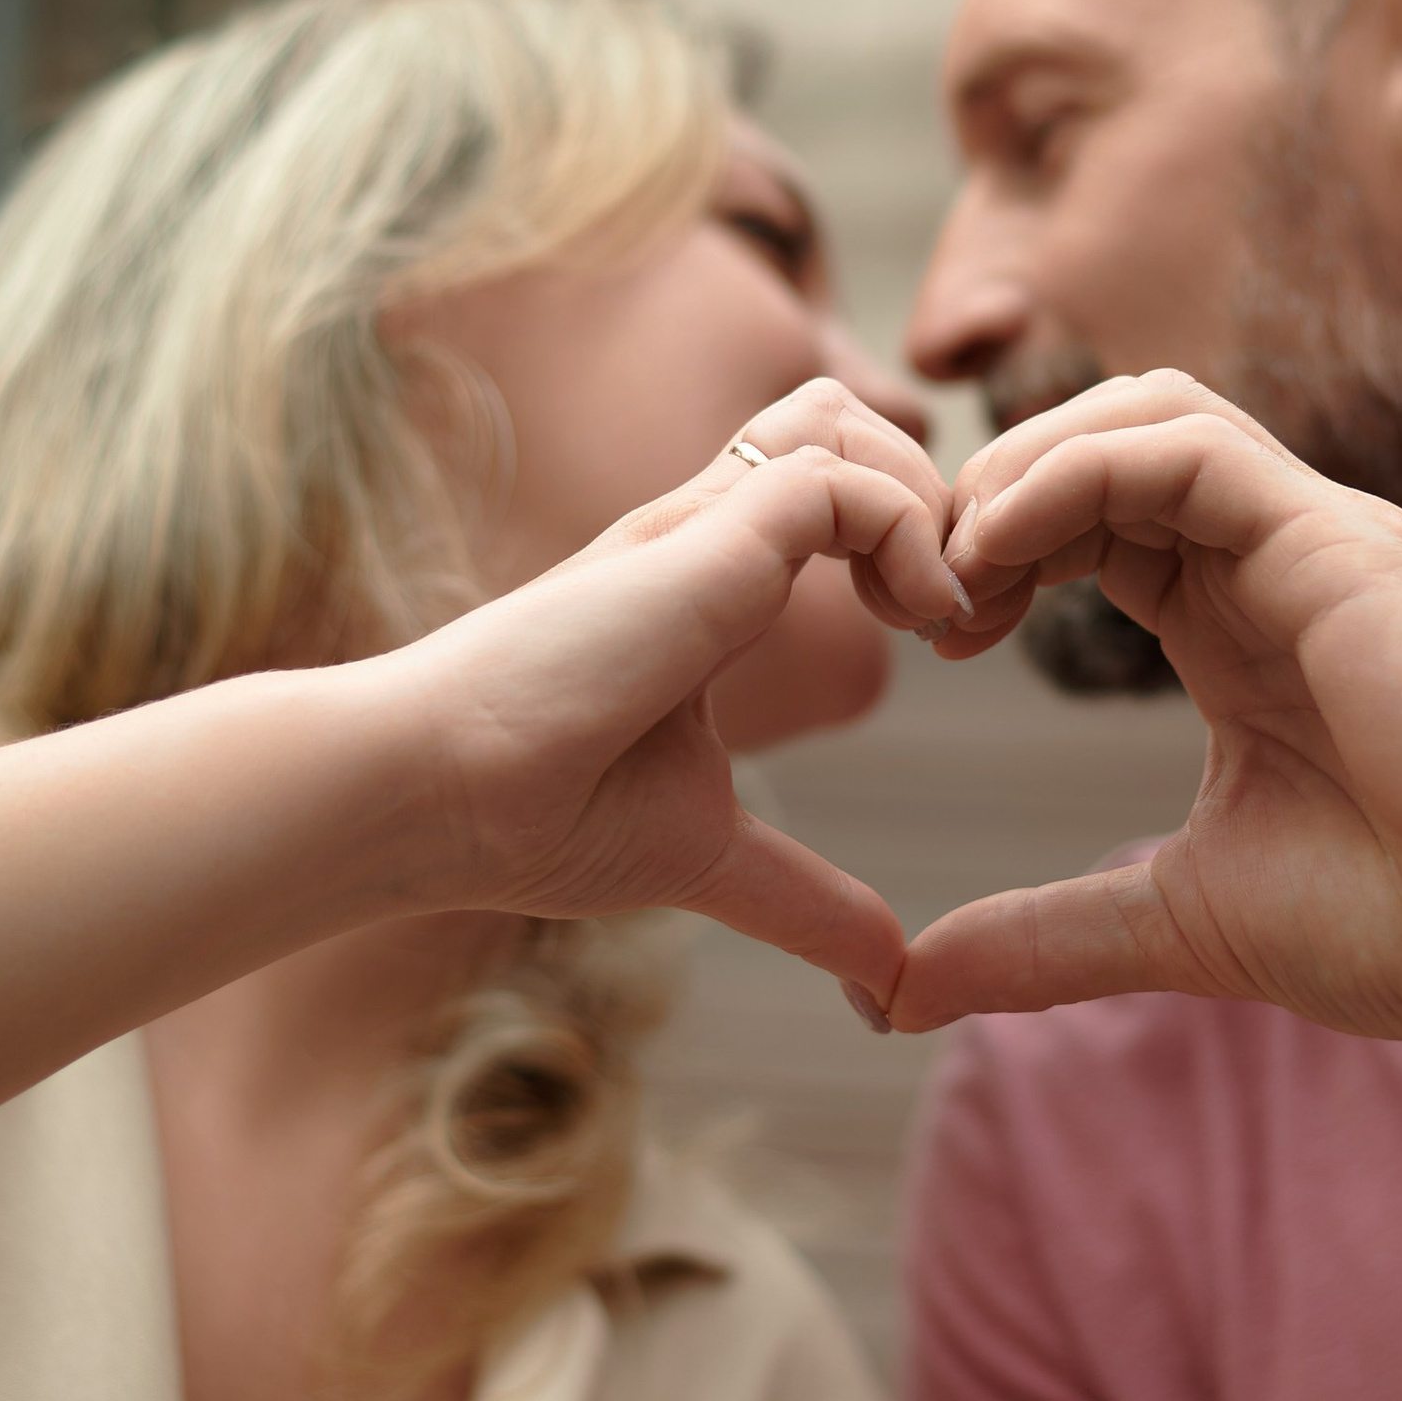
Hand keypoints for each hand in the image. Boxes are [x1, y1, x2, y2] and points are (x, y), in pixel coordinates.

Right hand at [375, 379, 965, 1009]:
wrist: (436, 801)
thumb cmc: (536, 819)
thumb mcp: (708, 854)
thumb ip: (802, 899)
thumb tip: (885, 981)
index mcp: (699, 582)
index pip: (818, 486)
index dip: (906, 535)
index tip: (949, 640)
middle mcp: (702, 533)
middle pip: (840, 419)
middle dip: (936, 495)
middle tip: (966, 617)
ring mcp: (699, 527)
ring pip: (843, 419)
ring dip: (924, 500)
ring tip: (941, 611)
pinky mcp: (704, 539)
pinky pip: (842, 480)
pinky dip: (908, 534)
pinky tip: (917, 622)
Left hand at [893, 371, 1401, 1043]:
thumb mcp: (1178, 922)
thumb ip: (1043, 938)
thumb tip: (902, 991)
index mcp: (1246, 621)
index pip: (1097, 515)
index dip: (997, 545)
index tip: (936, 634)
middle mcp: (1283, 556)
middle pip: (1108, 436)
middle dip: (993, 490)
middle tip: (924, 591)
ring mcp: (1317, 536)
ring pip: (1144, 411)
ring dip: (1024, 467)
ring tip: (957, 565)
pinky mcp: (1340, 539)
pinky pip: (1183, 446)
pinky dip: (1074, 473)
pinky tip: (1002, 551)